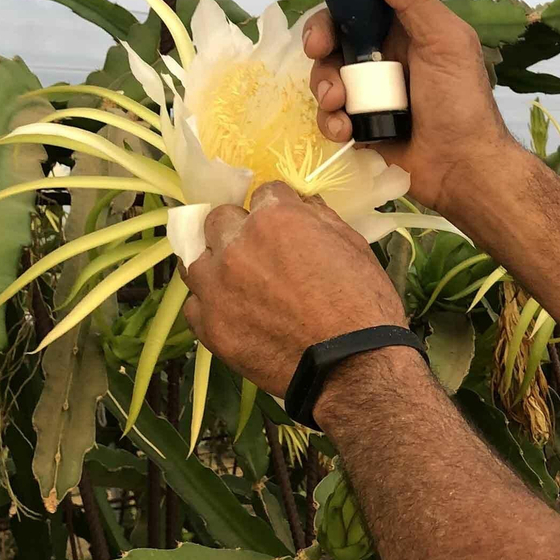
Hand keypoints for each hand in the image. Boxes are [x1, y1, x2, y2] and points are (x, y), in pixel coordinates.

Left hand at [181, 182, 406, 398]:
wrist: (353, 367)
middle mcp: (236, 245)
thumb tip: (304, 203)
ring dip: (216, 266)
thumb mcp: (354, 247)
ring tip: (239, 285)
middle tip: (261, 254)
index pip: (264, 193)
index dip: (279, 208)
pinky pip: (196, 305)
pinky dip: (212, 305)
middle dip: (239, 230)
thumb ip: (321, 218)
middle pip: (219, 219)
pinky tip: (236, 315)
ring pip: (196, 260)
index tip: (287, 225)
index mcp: (275, 219)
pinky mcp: (209, 325)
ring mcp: (216, 286)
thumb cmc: (364, 305)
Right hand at [299, 0, 515, 214]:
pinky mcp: (360, 125)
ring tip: (339, 101)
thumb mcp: (444, 42)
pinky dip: (331, 120)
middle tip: (317, 48)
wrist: (463, 167)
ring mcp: (369, 91)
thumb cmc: (461, 102)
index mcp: (406, 29)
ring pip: (325, 73)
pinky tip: (345, 130)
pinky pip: (330, 114)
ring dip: (323, 84)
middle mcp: (384, 55)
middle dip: (318, 36)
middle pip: (333, 32)